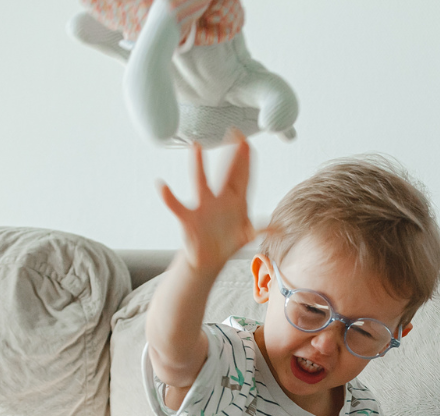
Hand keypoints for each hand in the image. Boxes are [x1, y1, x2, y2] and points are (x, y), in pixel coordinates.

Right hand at [159, 131, 255, 273]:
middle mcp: (218, 199)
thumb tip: (278, 228)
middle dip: (230, 154)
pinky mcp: (188, 218)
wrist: (208, 259)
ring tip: (196, 147)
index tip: (247, 141)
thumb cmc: (226, 243)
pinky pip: (176, 206)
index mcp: (235, 202)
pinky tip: (162, 186)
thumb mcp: (245, 236)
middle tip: (233, 132)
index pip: (243, 176)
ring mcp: (203, 206)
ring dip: (198, 165)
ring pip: (200, 182)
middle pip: (225, 172)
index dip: (246, 160)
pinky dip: (168, 197)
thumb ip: (259, 229)